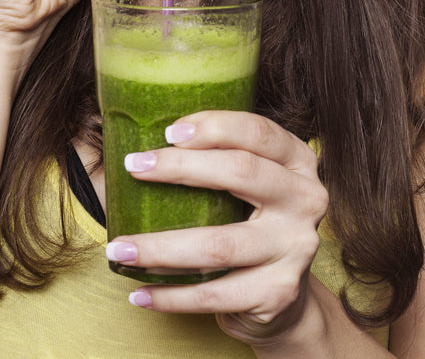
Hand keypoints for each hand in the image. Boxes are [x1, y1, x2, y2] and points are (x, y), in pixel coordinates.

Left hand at [108, 111, 328, 350]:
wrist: (284, 297)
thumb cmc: (250, 222)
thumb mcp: (251, 181)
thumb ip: (219, 155)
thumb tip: (142, 129)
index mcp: (298, 161)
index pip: (259, 132)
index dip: (214, 127)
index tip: (168, 132)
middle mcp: (305, 199)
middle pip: (241, 172)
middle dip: (180, 168)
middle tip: (133, 167)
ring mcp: (296, 248)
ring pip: (219, 244)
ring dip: (159, 247)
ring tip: (118, 248)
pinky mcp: (278, 292)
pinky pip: (214, 294)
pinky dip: (171, 296)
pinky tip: (139, 292)